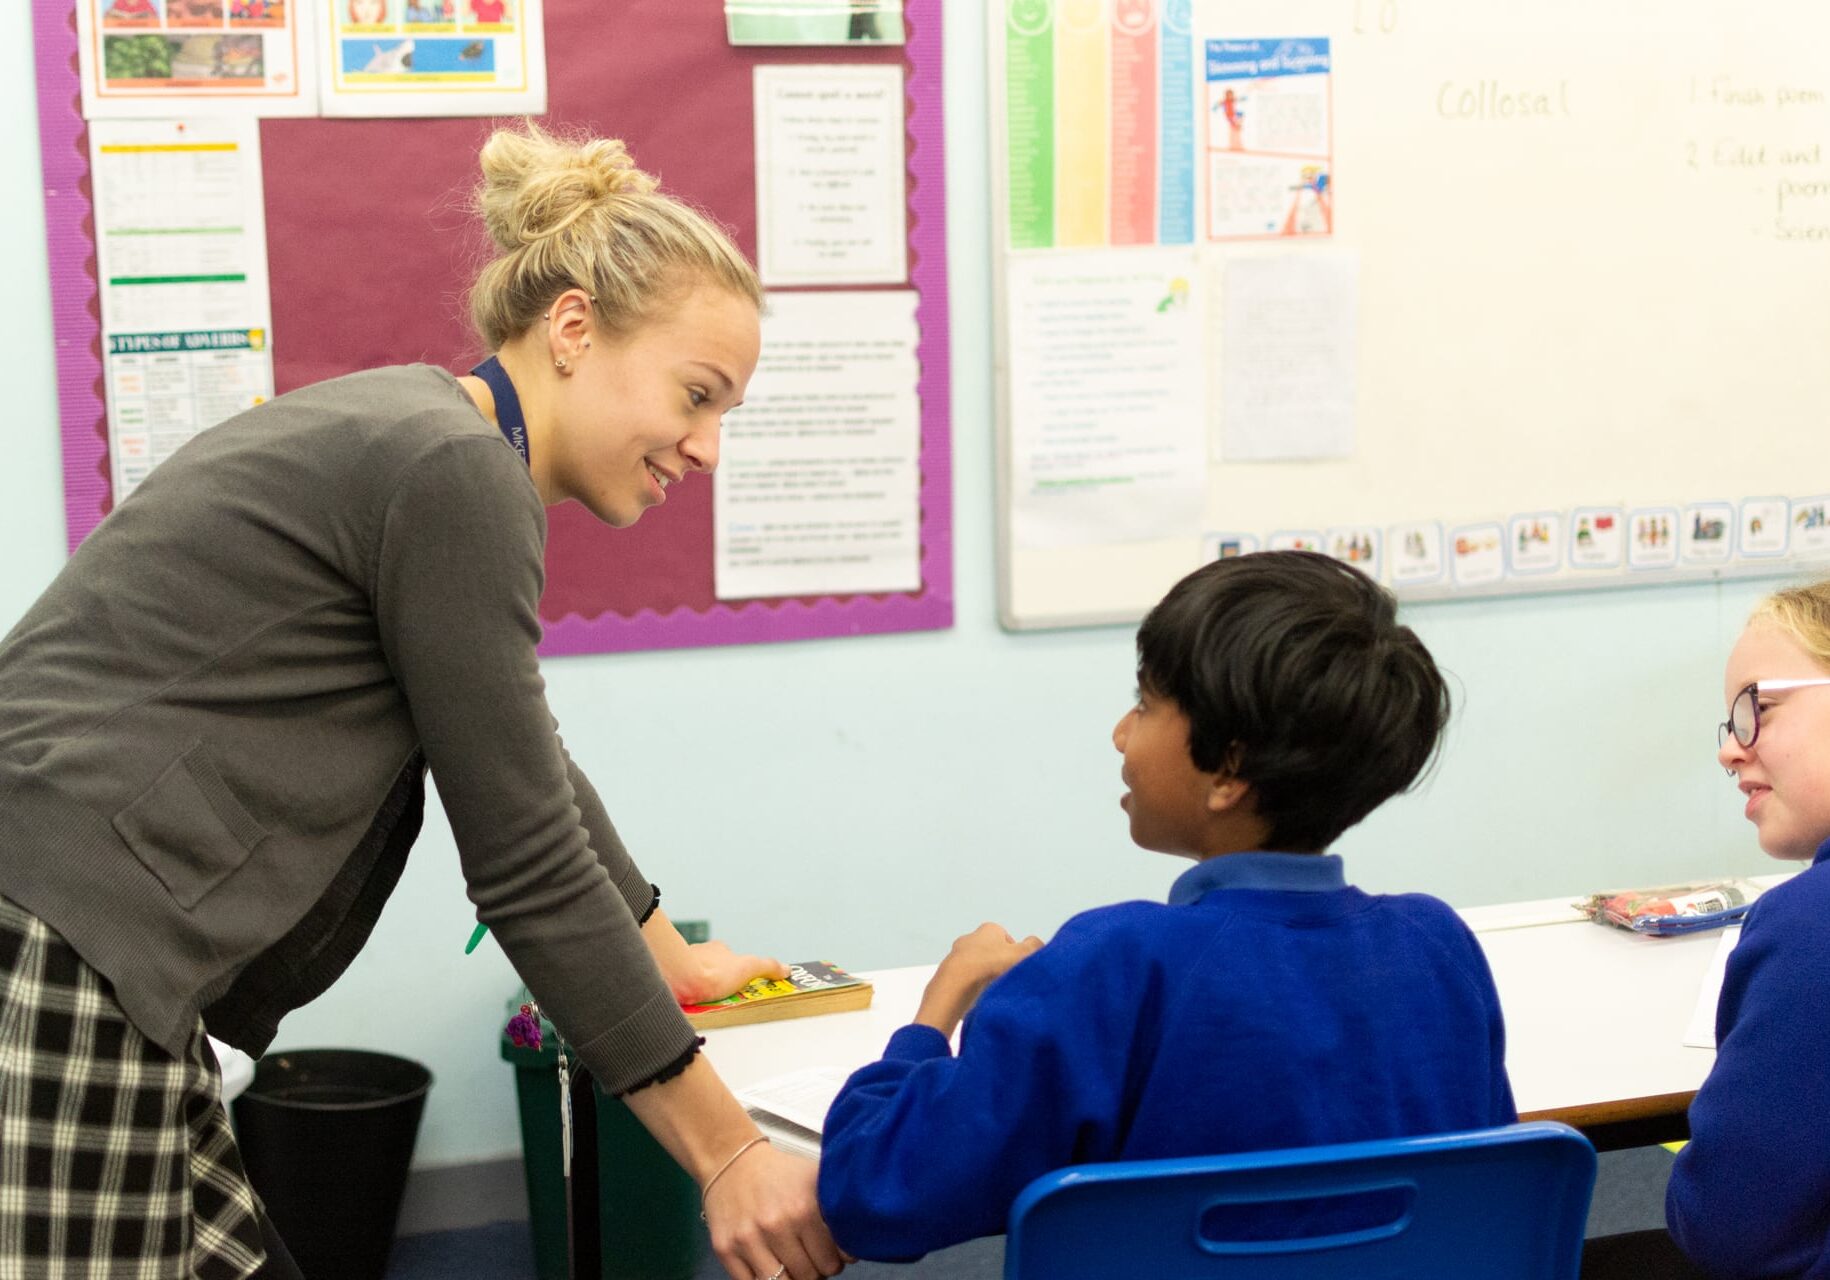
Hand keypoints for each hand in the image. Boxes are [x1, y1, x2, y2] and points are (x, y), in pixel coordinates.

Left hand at [641, 906, 787, 1003]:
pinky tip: (689, 1006)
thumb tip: (786, 968)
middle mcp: (699, 954)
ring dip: (699, 989)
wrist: (679, 980)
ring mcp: (683, 966)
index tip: (739, 984)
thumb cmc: (711, 972)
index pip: (728, 958)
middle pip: (710, 968)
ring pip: (693, 977)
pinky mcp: (671, 979)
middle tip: (723, 998)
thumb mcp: (748, 968)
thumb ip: (767, 967)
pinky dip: (685, 996)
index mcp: (717, 949)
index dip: (736, 972)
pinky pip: (680, 988)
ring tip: (705, 1005)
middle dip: (716, 982)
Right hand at [701, 1141, 846, 1279]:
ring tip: (794, 1264)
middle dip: (815, 1271)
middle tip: (812, 1259)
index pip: (830, 1262)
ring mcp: (748, 1240)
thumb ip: (837, 1211)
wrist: (731, 1161)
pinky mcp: (725, 1249)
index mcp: (803, 1208)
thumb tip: (854, 1249)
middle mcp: (775, 1225)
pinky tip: (771, 1265)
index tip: (832, 1255)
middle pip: (808, 1276)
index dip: (834, 1262)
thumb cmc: (779, 1174)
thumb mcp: (814, 1180)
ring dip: (792, 1279)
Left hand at [914, 922, 1042, 1037]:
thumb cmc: (992, 965)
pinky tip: (978, 997)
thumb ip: (1035, 947)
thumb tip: (1037, 945)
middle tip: (1007, 980)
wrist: (957, 984)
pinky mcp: (947, 973)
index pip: (1007, 939)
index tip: (1018, 968)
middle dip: (999, 965)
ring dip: (985, 976)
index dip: (1016, 953)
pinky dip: (972, 986)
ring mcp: (956, 955)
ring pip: (977, 966)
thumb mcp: (1023, 954)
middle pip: (991, 952)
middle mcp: (970, 937)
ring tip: (992, 991)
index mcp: (989, 929)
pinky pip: (965, 979)